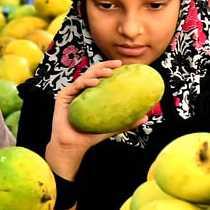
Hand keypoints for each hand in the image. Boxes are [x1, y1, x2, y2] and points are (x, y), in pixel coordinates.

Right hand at [46, 60, 149, 179]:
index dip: (111, 68)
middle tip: (118, 64)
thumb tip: (146, 117)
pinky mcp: (63, 96)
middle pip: (93, 72)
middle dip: (106, 65)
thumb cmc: (90, 136)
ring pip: (85, 76)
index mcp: (91, 94)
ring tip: (109, 72)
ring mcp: (72, 92)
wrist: (73, 145)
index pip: (102, 77)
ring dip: (98, 71)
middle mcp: (81, 90)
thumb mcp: (112, 127)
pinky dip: (86, 82)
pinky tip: (95, 83)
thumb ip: (127, 122)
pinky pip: (76, 85)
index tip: (124, 65)